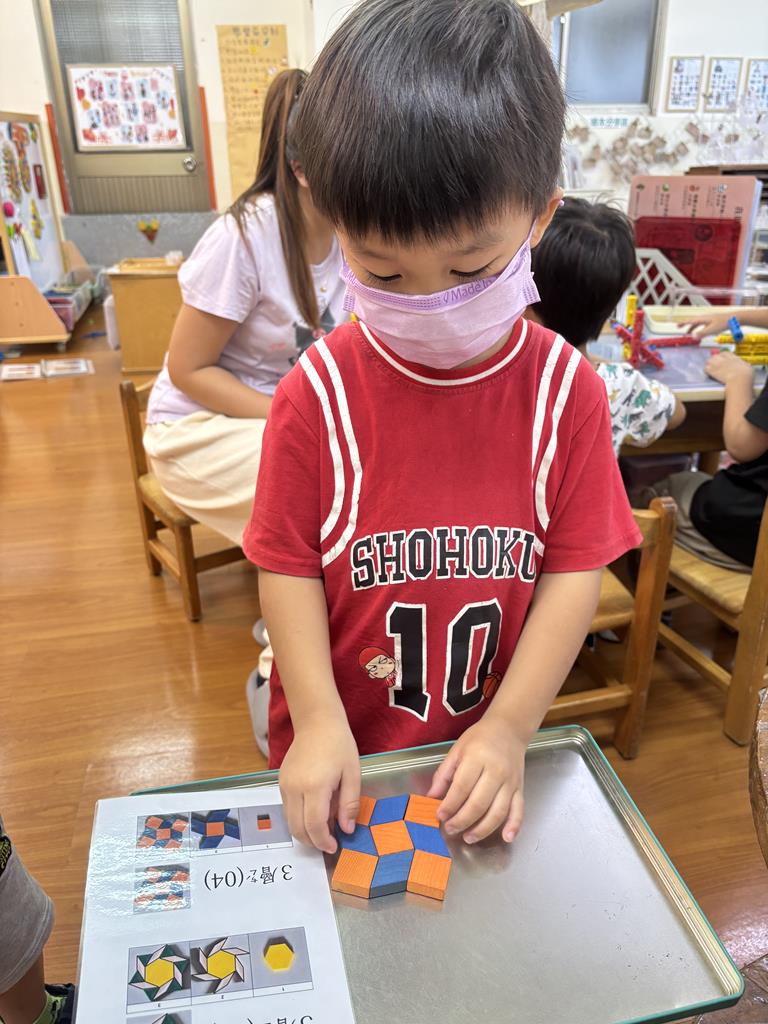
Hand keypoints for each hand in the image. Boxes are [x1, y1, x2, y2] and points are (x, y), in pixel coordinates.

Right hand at [279, 714, 359, 853]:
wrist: (317, 722)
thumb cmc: (339, 745)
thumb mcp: (353, 774)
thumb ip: (350, 804)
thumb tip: (347, 830)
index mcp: (315, 786)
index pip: (314, 826)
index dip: (324, 841)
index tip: (335, 847)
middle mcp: (295, 788)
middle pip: (298, 828)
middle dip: (313, 842)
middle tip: (328, 843)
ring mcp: (285, 785)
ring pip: (290, 821)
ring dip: (305, 831)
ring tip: (324, 828)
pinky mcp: (281, 782)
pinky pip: (287, 808)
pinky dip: (299, 818)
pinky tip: (314, 812)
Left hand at [427, 714, 526, 843]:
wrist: (509, 729)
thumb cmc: (479, 739)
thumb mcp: (457, 750)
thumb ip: (443, 774)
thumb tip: (431, 798)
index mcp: (477, 758)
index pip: (462, 787)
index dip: (449, 805)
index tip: (440, 815)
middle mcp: (496, 771)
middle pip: (479, 803)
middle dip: (462, 820)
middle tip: (450, 829)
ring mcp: (510, 781)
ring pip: (498, 811)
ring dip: (483, 829)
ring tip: (468, 837)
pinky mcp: (520, 788)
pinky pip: (519, 810)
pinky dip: (514, 826)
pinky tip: (507, 838)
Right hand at [677, 312, 732, 338]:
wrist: (735, 318)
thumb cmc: (724, 323)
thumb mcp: (712, 330)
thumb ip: (702, 334)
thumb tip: (692, 337)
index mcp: (703, 319)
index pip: (690, 321)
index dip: (683, 323)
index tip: (677, 325)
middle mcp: (706, 318)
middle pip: (694, 322)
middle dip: (687, 326)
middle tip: (682, 330)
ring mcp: (710, 319)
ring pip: (699, 323)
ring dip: (694, 328)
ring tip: (692, 334)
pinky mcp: (715, 321)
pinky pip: (705, 325)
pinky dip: (701, 329)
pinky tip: (703, 332)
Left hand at [705, 350, 753, 384]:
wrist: (739, 379)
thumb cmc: (746, 373)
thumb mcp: (746, 366)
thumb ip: (742, 364)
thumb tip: (744, 365)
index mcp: (732, 356)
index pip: (724, 353)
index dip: (722, 357)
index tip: (723, 361)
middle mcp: (723, 358)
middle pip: (715, 356)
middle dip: (714, 360)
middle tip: (716, 367)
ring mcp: (716, 364)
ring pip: (708, 361)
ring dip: (709, 365)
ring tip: (711, 370)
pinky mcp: (712, 370)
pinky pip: (705, 369)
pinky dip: (707, 372)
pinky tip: (709, 375)